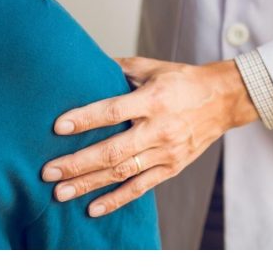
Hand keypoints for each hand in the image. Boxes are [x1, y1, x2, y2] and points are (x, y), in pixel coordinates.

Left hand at [41, 57, 259, 216]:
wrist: (224, 100)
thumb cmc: (183, 80)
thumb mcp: (153, 67)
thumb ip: (120, 68)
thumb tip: (85, 64)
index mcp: (152, 100)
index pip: (113, 111)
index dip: (85, 119)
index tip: (58, 127)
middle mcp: (159, 128)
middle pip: (113, 151)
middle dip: (77, 163)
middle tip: (48, 171)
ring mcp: (166, 152)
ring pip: (123, 173)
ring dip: (89, 184)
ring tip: (60, 192)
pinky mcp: (172, 168)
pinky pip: (141, 187)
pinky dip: (117, 200)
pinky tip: (93, 208)